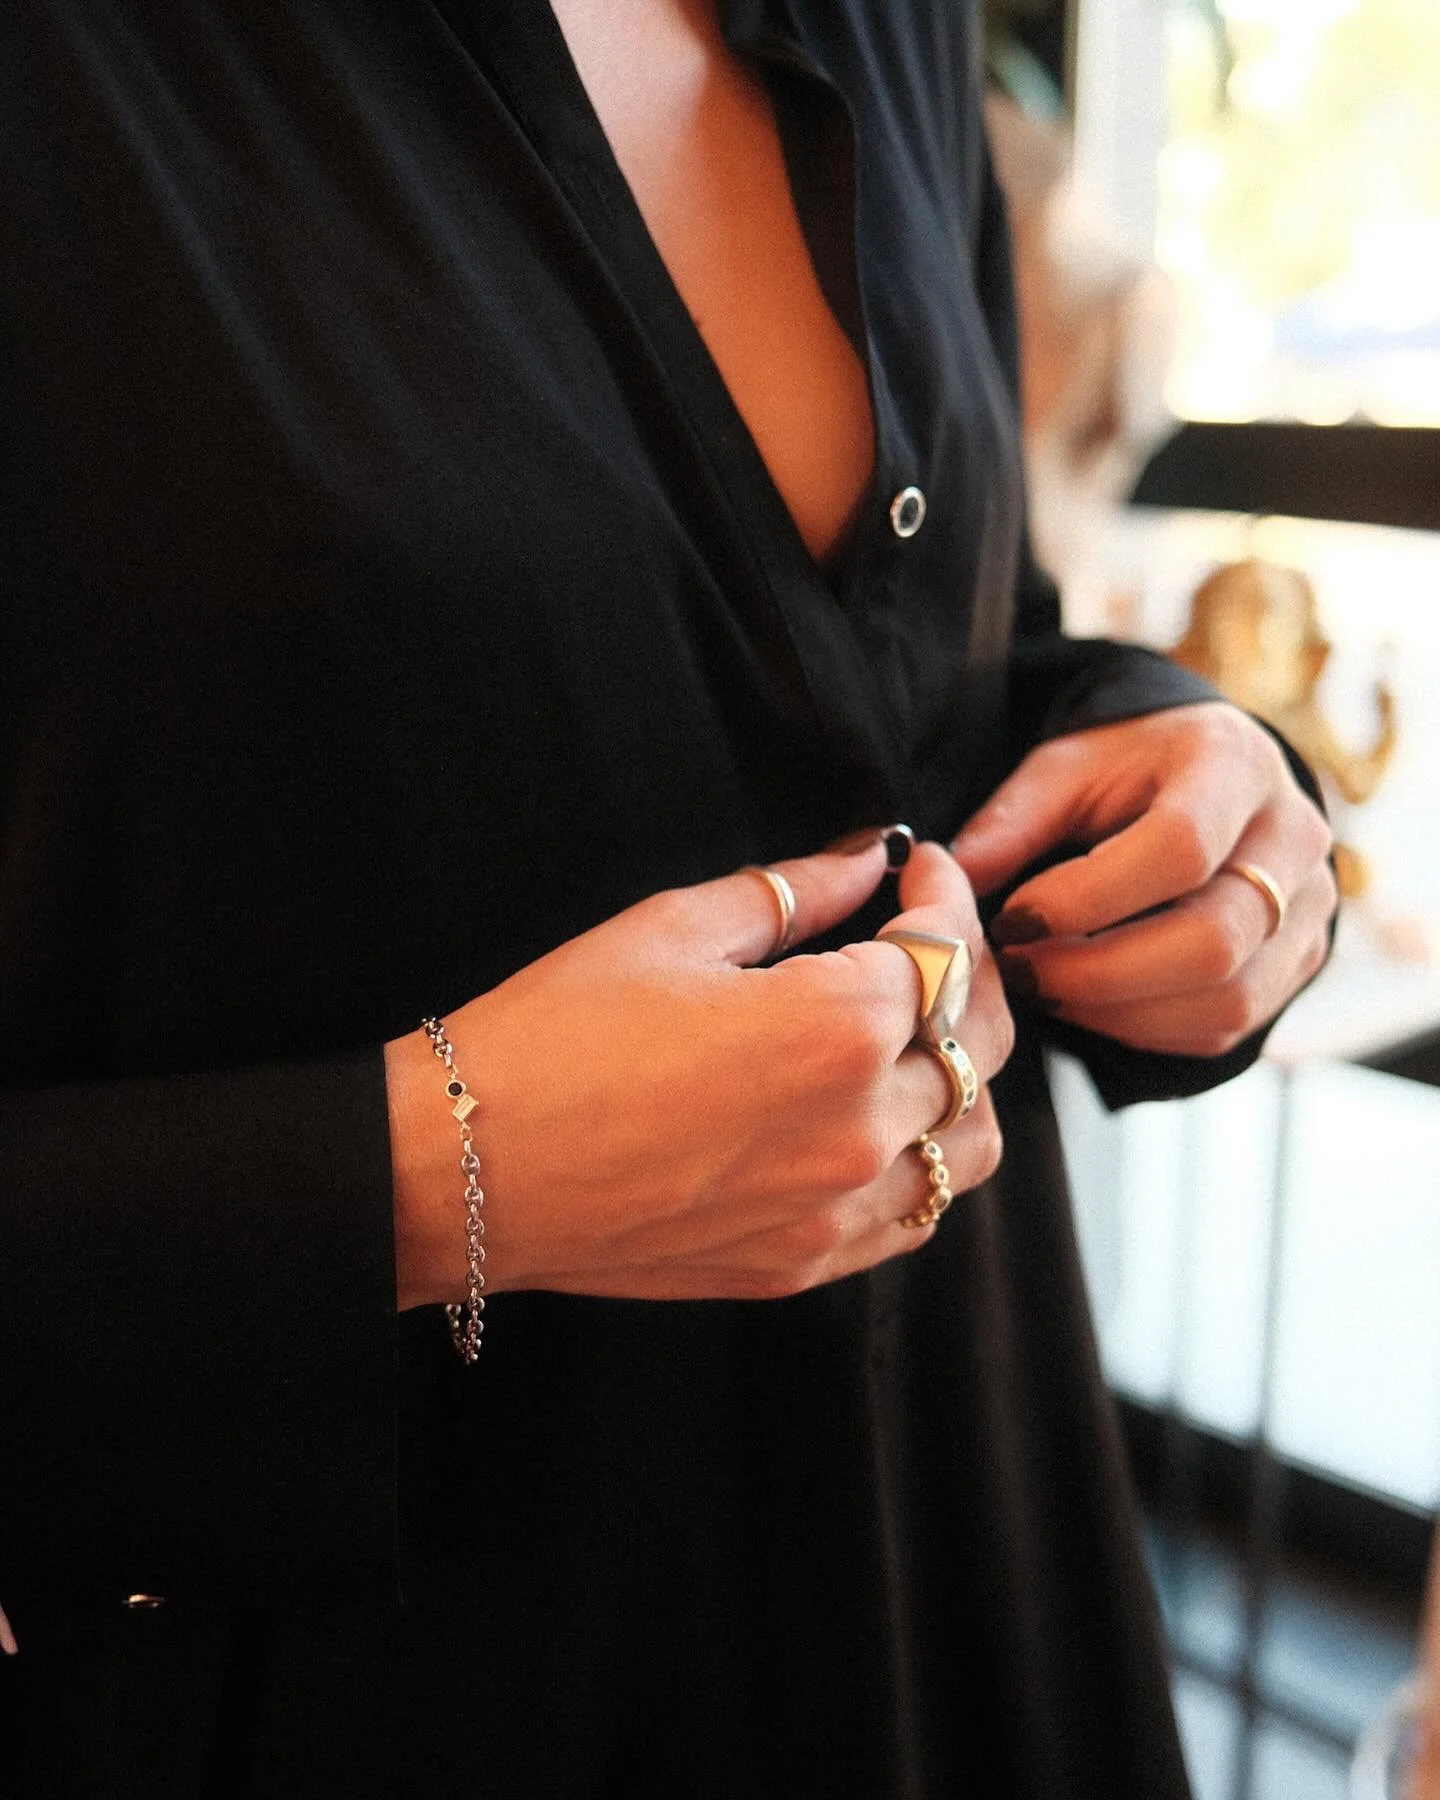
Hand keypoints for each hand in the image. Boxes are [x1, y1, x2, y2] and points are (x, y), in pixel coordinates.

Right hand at [386, 839, 1012, 1305]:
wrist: (466, 1168)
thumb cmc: (552, 1038)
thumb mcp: (672, 930)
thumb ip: (792, 891)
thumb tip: (862, 858)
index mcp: (834, 1028)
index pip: (944, 952)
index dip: (943, 896)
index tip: (919, 869)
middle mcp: (858, 1128)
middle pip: (977, 1044)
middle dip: (967, 973)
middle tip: (926, 937)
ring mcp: (835, 1209)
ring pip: (968, 1142)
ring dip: (962, 1077)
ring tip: (914, 1034)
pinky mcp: (803, 1263)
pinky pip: (913, 1216)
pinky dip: (923, 1159)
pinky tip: (879, 1119)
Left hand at [950, 703, 1335, 1056]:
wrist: (1206, 777)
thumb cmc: (1126, 770)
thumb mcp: (1064, 769)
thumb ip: (1011, 822)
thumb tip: (948, 881)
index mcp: (1234, 765)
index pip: (1180, 848)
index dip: (1087, 898)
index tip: (1013, 916)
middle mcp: (1293, 838)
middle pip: (1213, 941)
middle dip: (1099, 972)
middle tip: (1022, 971)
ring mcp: (1309, 909)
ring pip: (1227, 998)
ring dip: (1119, 1010)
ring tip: (1048, 987)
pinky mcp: (1297, 963)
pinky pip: (1227, 1025)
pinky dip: (1147, 1029)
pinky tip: (1092, 1002)